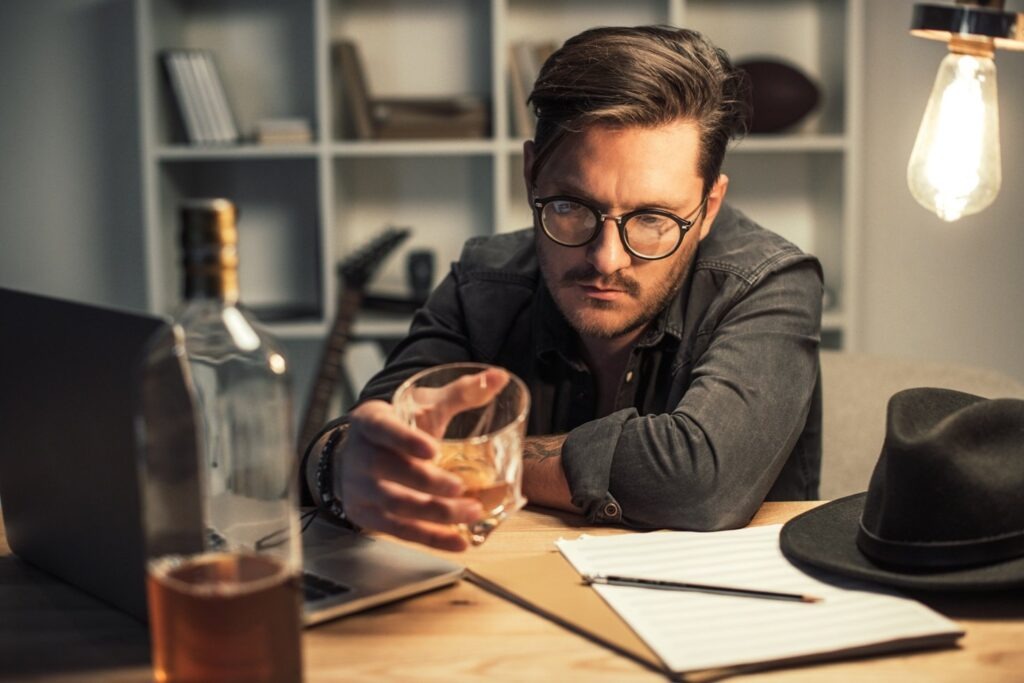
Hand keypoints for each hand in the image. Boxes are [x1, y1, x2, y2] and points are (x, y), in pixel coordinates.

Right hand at [335, 367, 510, 551]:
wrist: (360, 453)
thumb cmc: (400, 426)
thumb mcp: (423, 405)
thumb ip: (461, 392)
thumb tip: (500, 377)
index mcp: (372, 422)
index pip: (384, 429)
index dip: (405, 440)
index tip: (432, 449)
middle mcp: (360, 455)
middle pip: (391, 472)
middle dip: (428, 483)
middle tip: (461, 488)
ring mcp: (360, 489)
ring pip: (396, 506)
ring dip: (435, 513)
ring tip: (471, 512)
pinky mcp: (367, 516)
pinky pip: (399, 531)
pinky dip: (431, 538)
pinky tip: (459, 541)